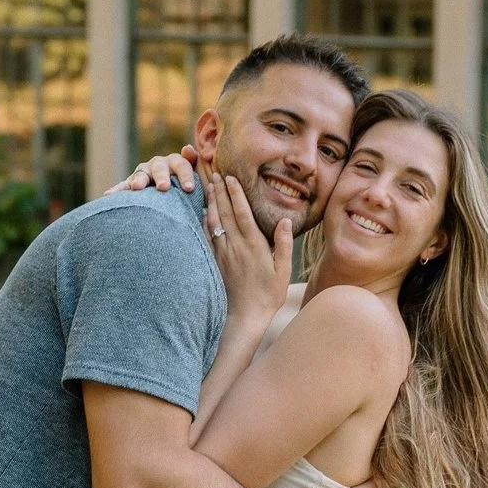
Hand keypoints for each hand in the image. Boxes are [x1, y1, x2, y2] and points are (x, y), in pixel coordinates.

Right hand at [106, 146, 198, 193]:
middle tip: (163, 188)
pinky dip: (117, 190)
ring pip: (140, 175)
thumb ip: (193, 162)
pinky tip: (108, 195)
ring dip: (139, 180)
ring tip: (136, 187)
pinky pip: (123, 186)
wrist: (171, 194)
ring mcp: (143, 173)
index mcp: (175, 162)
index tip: (189, 188)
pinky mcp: (131, 183)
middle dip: (161, 176)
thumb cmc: (186, 186)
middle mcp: (158, 164)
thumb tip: (188, 148)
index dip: (185, 175)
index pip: (182, 164)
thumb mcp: (195, 174)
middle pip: (159, 167)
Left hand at [205, 171, 290, 326]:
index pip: (242, 213)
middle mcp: (236, 246)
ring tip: (208, 185)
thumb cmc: (268, 294)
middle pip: (224, 212)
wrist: (246, 316)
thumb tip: (285, 220)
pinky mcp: (216, 262)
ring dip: (210, 202)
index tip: (230, 177)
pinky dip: (204, 221)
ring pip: (214, 222)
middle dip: (219, 190)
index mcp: (254, 245)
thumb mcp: (283, 270)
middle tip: (214, 172)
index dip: (235, 193)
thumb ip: (283, 244)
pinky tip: (202, 212)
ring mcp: (223, 253)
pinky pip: (208, 236)